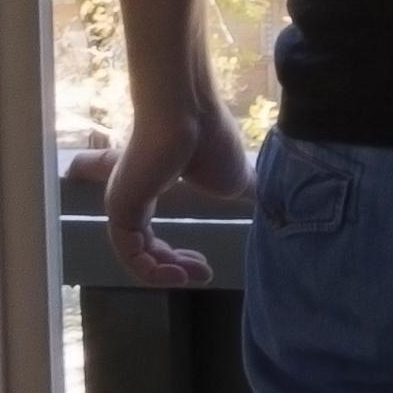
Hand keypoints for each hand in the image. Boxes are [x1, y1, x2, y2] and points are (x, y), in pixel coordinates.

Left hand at [79, 75, 251, 288]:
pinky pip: (130, 255)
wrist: (190, 115)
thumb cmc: (211, 139)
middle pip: (145, 251)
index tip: (206, 265)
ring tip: (193, 278)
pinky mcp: (120, 209)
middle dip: (175, 269)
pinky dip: (153, 273)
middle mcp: (132, 197)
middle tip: (205, 274)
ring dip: (166, 274)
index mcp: (152, 188)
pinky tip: (178, 275)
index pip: (149, 236)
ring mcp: (123, 203)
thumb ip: (242, 194)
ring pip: (137, 257)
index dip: (174, 258)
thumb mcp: (234, 178)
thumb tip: (272, 207)